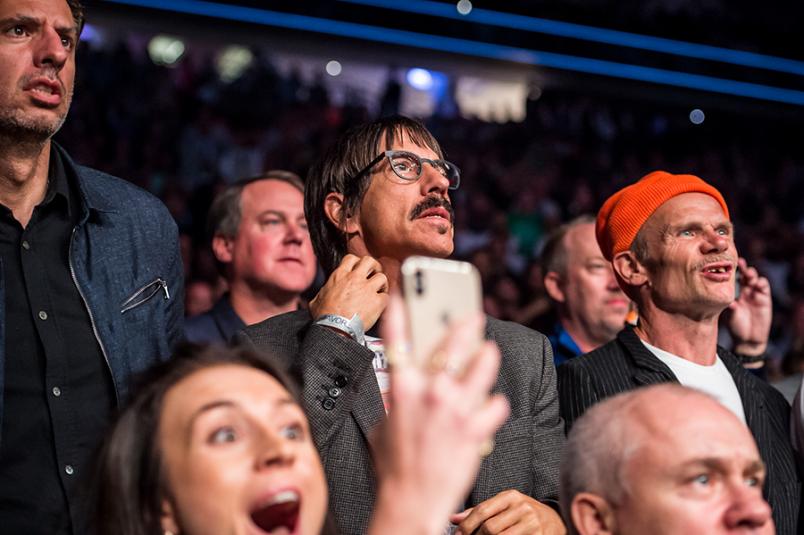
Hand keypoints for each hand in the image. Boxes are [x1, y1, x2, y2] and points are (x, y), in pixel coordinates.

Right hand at [309, 254, 388, 330]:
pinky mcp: (377, 301)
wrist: (335, 328)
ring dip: (381, 284)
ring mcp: (367, 289)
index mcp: (340, 276)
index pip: (352, 258)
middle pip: (370, 261)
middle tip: (374, 274)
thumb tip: (321, 296)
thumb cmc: (325, 317)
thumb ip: (323, 293)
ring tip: (379, 290)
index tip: (359, 269)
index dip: (357, 262)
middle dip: (374, 267)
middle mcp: (355, 279)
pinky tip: (380, 305)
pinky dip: (384, 300)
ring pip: (382, 277)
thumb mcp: (317, 300)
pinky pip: (386, 296)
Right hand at [369, 294, 509, 534]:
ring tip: (487, 352)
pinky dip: (493, 405)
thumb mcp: (383, 424)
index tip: (406, 290)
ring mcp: (454, 407)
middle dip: (464, 323)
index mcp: (401, 387)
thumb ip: (395, 398)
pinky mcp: (475, 427)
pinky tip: (488, 409)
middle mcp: (429, 390)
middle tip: (472, 316)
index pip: (398, 337)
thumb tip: (402, 384)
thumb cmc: (393, 465)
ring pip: (483, 363)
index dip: (401, 308)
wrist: (411, 501)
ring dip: (486, 356)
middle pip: (452, 341)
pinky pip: (496, 403)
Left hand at [451, 490, 565, 534]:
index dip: (466, 525)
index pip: (483, 510)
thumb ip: (480, 511)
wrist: (555, 519)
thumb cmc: (523, 513)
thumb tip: (453, 518)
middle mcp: (523, 507)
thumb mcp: (504, 506)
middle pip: (490, 527)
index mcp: (511, 496)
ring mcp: (532, 524)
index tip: (457, 534)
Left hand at [726, 258, 771, 355]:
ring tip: (748, 273)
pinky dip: (761, 283)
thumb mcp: (730, 316)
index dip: (730, 271)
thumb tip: (727, 301)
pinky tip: (758, 283)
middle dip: (742, 268)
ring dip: (752, 274)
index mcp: (734, 294)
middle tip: (739, 263)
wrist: (748, 339)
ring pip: (755, 279)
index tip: (725, 264)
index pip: (732, 279)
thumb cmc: (736, 326)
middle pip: (744, 276)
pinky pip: (764, 288)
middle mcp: (744, 292)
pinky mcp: (765, 299)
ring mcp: (755, 295)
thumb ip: (730, 307)